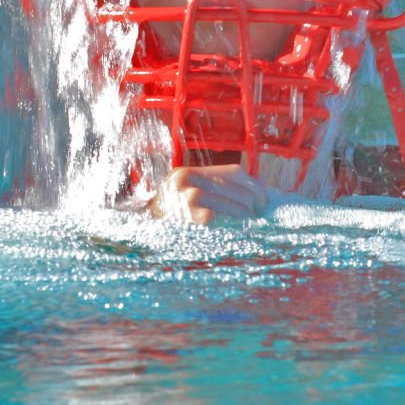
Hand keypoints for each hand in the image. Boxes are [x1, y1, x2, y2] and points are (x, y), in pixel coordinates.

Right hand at [149, 164, 270, 222]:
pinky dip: (229, 226)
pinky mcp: (188, 217)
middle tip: (259, 216)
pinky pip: (217, 219)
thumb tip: (260, 187)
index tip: (265, 200)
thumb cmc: (171, 218)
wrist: (139, 233)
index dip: (254, 186)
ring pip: (230, 204)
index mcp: (191, 173)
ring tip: (251, 224)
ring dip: (245, 216)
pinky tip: (234, 232)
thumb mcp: (189, 195)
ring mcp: (186, 197)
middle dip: (252, 204)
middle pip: (234, 188)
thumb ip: (218, 189)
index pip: (233, 172)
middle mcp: (187, 179)